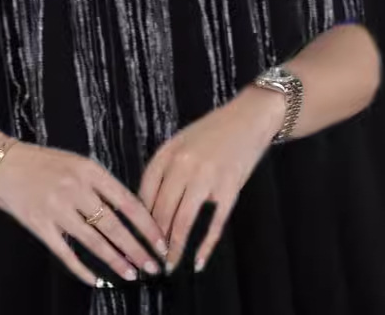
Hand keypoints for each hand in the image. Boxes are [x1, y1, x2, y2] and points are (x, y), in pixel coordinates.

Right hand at [0, 142, 168, 287]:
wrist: (4, 164)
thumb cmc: (44, 163)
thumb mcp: (77, 163)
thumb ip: (101, 185)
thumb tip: (130, 213)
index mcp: (89, 170)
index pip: (127, 202)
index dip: (147, 225)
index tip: (161, 241)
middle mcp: (75, 188)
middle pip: (114, 225)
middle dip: (137, 248)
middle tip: (153, 265)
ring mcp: (56, 208)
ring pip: (94, 241)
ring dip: (115, 260)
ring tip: (132, 273)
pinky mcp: (40, 225)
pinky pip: (66, 252)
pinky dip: (83, 269)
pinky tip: (96, 279)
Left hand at [139, 86, 282, 273]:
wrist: (248, 118)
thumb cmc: (211, 131)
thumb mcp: (180, 142)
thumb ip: (165, 169)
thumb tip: (150, 206)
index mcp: (168, 152)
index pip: (145, 192)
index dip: (140, 219)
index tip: (137, 237)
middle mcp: (184, 165)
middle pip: (162, 210)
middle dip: (154, 239)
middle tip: (150, 260)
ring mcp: (208, 178)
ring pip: (184, 220)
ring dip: (175, 247)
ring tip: (169, 266)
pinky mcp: (230, 189)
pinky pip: (215, 223)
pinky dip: (205, 246)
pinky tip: (198, 262)